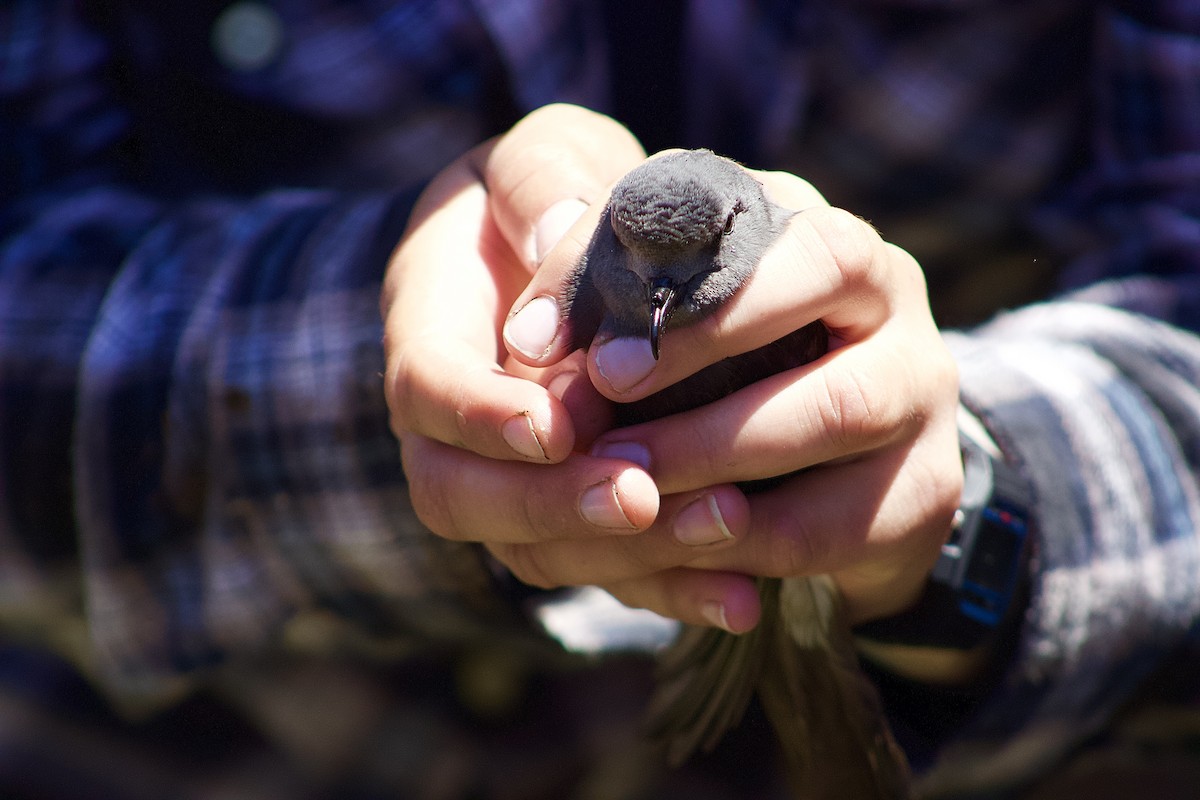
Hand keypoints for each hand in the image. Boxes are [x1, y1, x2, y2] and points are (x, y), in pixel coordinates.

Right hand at [385, 107, 773, 629]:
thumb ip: (540, 185)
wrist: (563, 250)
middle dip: (550, 504)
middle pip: (462, 496)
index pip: (427, 390)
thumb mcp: (542, 155)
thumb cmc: (551, 192)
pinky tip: (739, 599)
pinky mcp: (565, 514)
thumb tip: (555, 240)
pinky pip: (599, 570)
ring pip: (533, 550)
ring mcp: (503, 477)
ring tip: (722, 530)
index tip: (554, 424)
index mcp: (431, 327)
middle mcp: (453, 421)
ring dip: (622, 556)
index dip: (480, 417)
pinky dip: (667, 588)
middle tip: (639, 498)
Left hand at [502, 159, 963, 629]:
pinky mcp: (924, 488)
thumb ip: (600, 298)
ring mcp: (919, 387)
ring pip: (832, 406)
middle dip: (701, 339)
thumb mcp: (662, 318)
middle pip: (821, 269)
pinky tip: (681, 548)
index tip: (559, 343)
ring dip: (714, 450)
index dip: (643, 267)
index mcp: (807, 225)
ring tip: (625, 484)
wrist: (838, 475)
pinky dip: (748, 541)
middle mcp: (885, 289)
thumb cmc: (721, 371)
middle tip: (602, 398)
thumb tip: (526, 337)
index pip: (741, 205)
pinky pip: (837, 520)